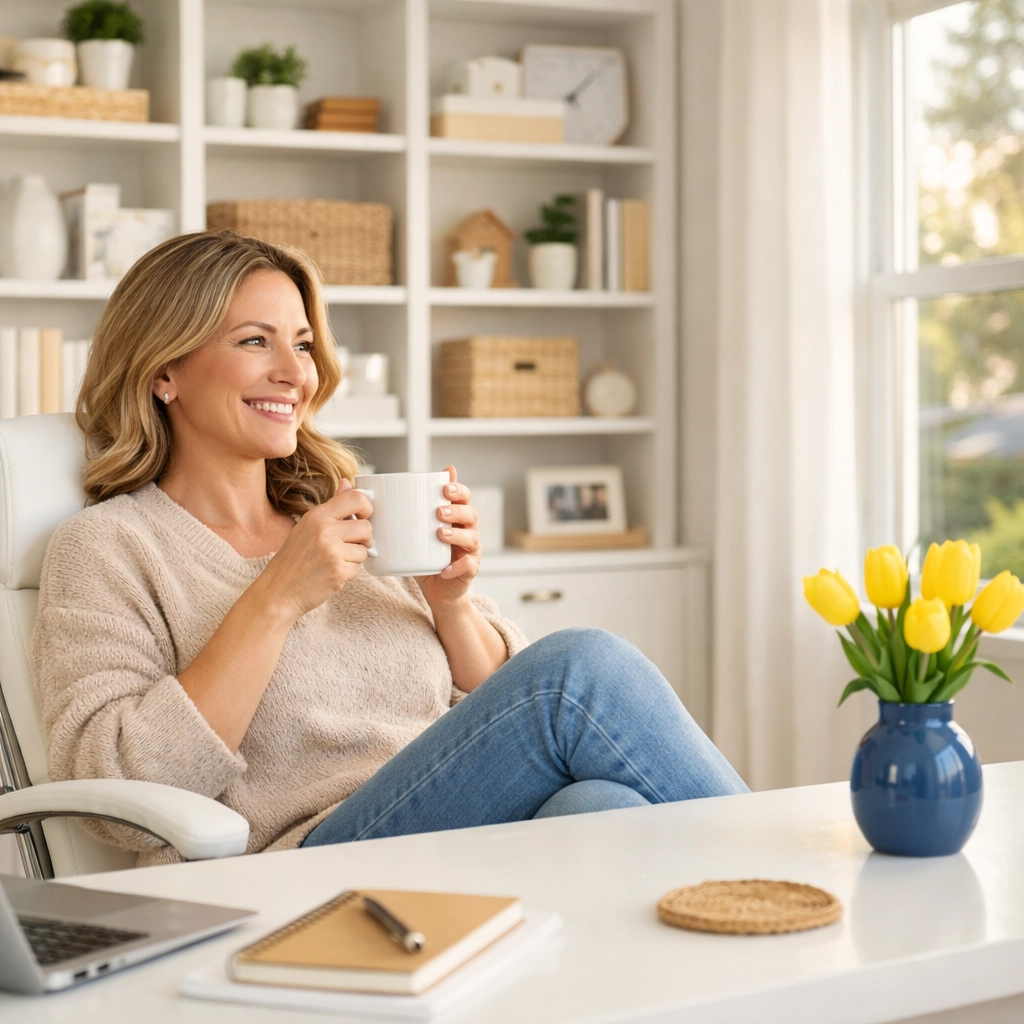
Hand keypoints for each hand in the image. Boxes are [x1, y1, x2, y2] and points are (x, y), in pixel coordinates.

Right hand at [257, 480, 372, 623]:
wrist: (278, 591)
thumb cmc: (293, 559)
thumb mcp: (307, 525)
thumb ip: (331, 506)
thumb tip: (348, 483)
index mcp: (317, 515)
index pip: (356, 498)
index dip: (368, 506)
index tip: (365, 516)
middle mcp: (324, 530)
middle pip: (366, 527)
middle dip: (364, 539)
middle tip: (350, 546)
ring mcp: (332, 552)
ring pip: (364, 550)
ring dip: (355, 558)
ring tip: (334, 561)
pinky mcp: (338, 572)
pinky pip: (359, 568)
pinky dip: (349, 573)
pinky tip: (331, 573)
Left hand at [416, 466, 480, 608]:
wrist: (438, 592)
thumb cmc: (428, 558)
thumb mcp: (419, 534)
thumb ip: (413, 514)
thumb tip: (394, 492)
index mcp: (457, 519)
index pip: (465, 498)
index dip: (459, 490)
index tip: (445, 487)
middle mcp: (468, 532)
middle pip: (471, 514)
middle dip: (457, 510)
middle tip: (439, 512)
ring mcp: (471, 552)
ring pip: (472, 538)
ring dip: (457, 535)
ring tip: (440, 534)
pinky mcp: (470, 571)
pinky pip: (469, 566)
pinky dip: (458, 566)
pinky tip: (445, 568)